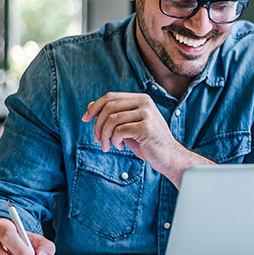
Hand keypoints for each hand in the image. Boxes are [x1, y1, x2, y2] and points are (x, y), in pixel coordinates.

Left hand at [82, 92, 207, 187]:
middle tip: (97, 139)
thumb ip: (113, 115)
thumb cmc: (147, 142)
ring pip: (112, 119)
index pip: (110, 97)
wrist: (168, 157)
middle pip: (109, 107)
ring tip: (107, 146)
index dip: (94, 107)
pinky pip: (120, 131)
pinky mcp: (146, 127)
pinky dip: (114, 140)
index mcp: (140, 98)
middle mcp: (144, 102)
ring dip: (104, 135)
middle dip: (97, 124)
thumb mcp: (127, 126)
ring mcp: (147, 114)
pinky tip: (119, 147)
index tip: (85, 119)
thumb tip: (90, 106)